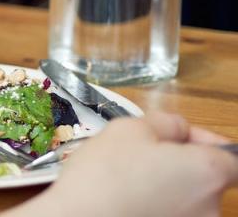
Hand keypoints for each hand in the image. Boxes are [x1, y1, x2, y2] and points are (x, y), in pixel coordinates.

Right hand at [2, 113, 237, 216]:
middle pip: (206, 180)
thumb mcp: (128, 129)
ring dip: (164, 188)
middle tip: (138, 156)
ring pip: (184, 201)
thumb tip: (179, 131)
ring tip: (125, 183)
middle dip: (180, 165)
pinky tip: (123, 204)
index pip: (232, 157)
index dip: (207, 143)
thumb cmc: (105, 174)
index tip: (178, 138)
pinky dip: (152, 209)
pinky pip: (168, 215)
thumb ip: (165, 123)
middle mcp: (212, 208)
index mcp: (209, 172)